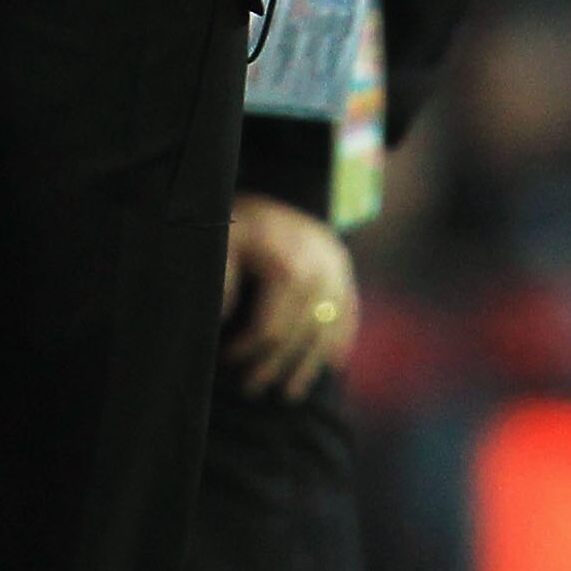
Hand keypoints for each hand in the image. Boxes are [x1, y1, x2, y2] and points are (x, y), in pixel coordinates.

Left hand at [223, 194, 358, 400]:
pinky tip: (332, 367)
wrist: (279, 177)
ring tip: (288, 393)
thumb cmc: (243, 215)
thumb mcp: (223, 238)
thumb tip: (224, 320)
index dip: (248, 352)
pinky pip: (348, 315)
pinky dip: (340, 342)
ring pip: (325, 334)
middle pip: (298, 338)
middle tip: (252, 389)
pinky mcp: (346, 269)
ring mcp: (338, 272)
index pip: (270, 329)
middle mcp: (320, 273)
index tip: (228, 361)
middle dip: (273, 368)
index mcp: (288, 267)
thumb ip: (222, 280)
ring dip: (308, 368)